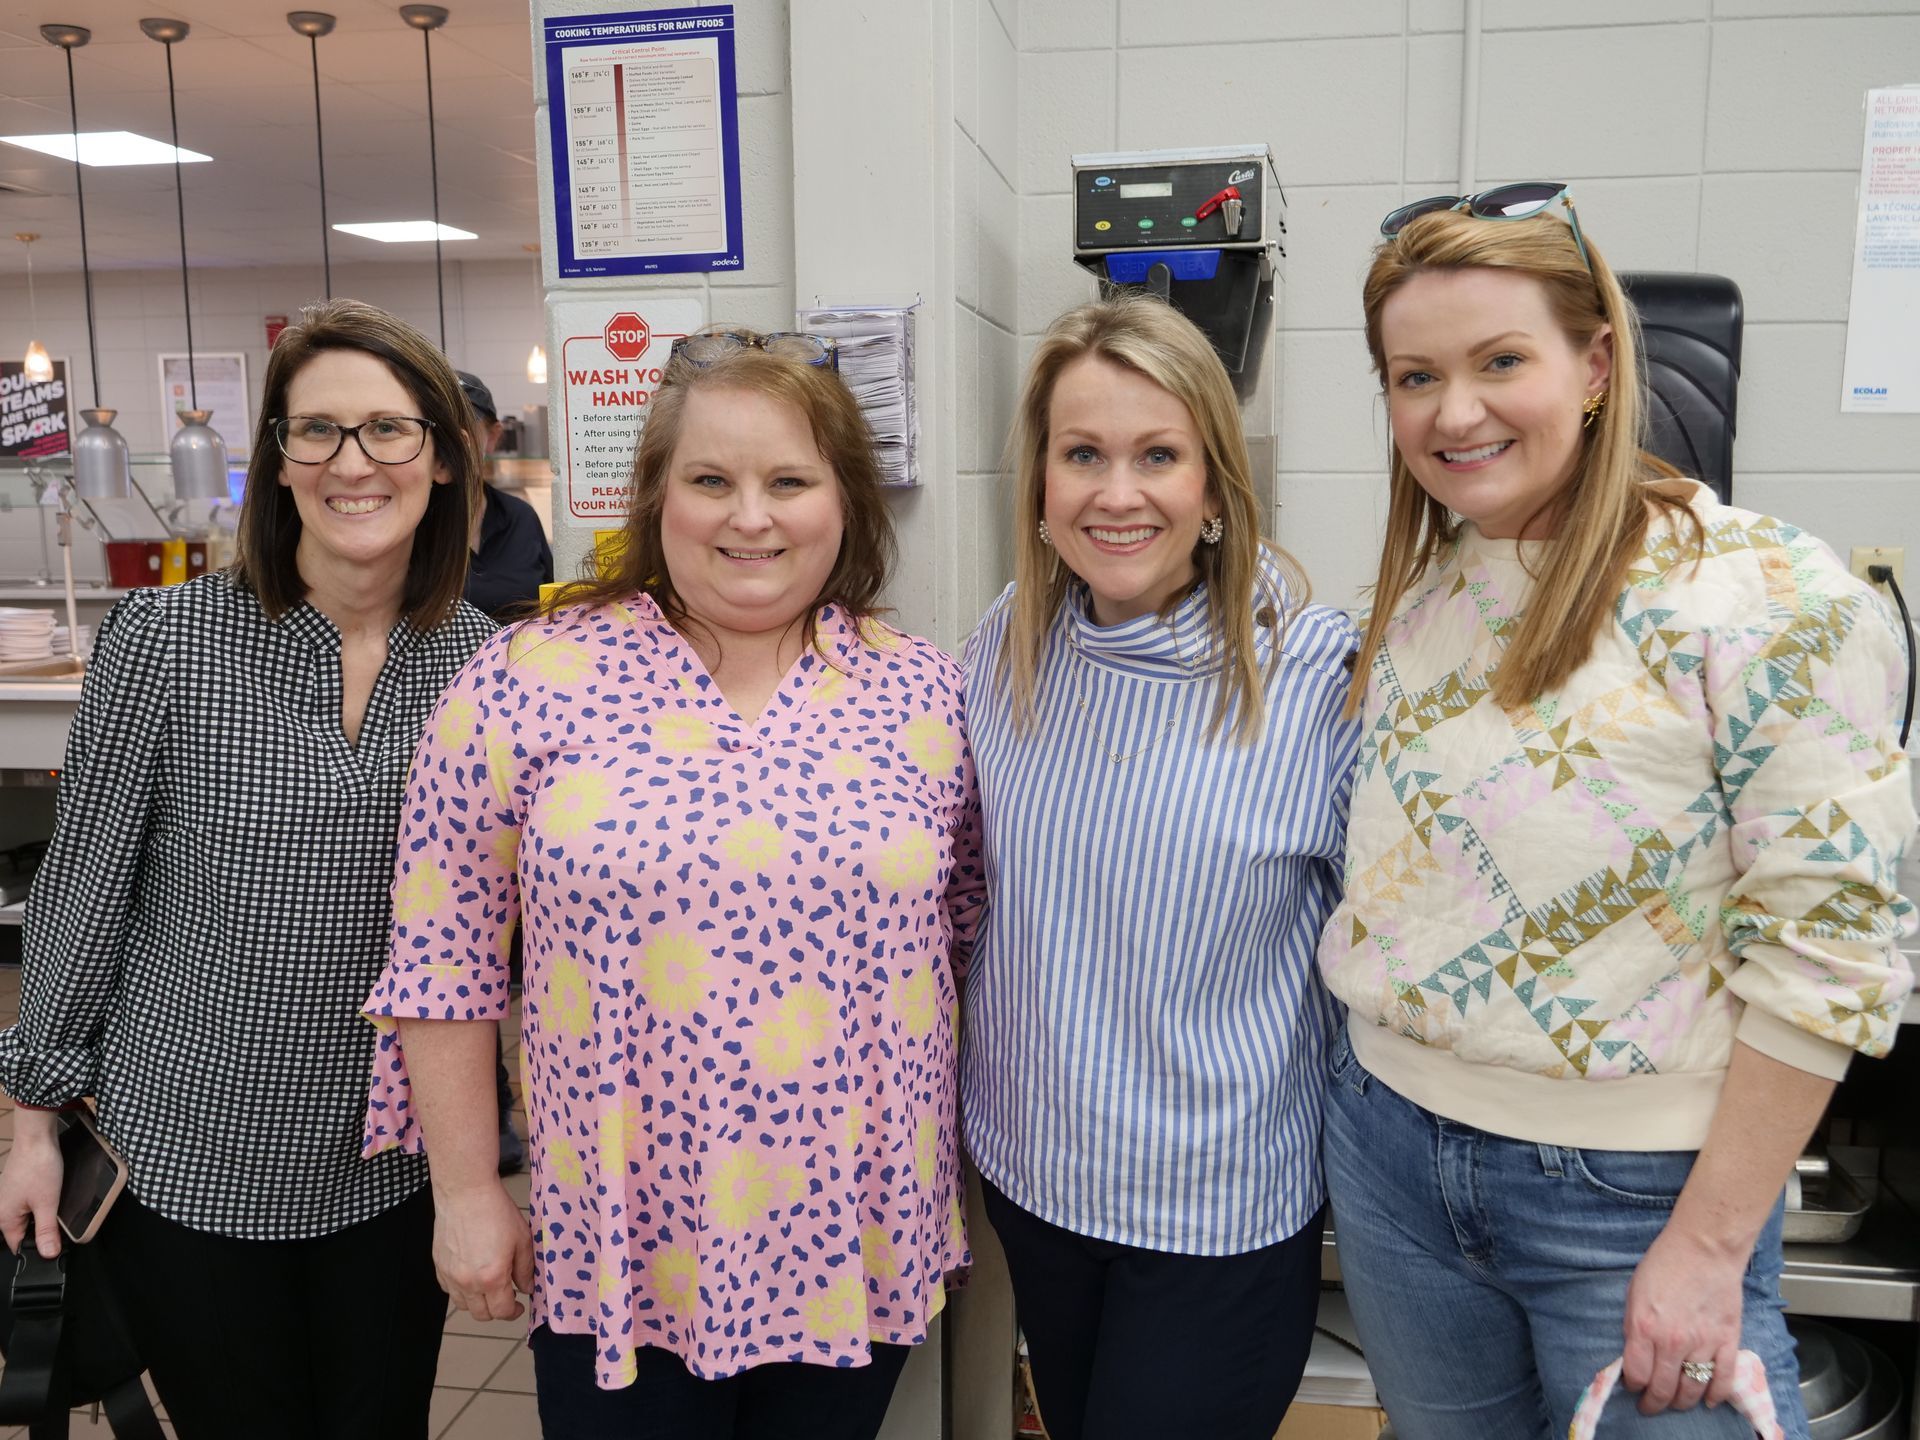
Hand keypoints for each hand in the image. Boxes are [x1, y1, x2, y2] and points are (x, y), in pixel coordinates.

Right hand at [0, 1114, 65, 1258]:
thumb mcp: (48, 1203)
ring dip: (42, 1215)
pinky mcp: (16, 1188)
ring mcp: (8, 1198)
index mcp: (4, 1219)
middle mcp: (1, 1210)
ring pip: (27, 1217)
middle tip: (56, 1218)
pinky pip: (27, 1204)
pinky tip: (50, 1194)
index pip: (18, 1247)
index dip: (37, 1248)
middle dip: (40, 1230)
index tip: (53, 1244)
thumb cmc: (39, 1167)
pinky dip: (40, 1203)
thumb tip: (48, 1255)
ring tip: (53, 1203)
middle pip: (22, 1232)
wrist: (37, 1138)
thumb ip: (47, 1231)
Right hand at [432, 1181, 533, 1321]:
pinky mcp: (438, 1266)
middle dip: (496, 1309)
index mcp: (492, 1278)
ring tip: (489, 1285)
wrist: (466, 1192)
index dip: (513, 1312)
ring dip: (478, 1302)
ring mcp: (450, 1275)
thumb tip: (527, 1288)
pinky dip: (460, 1289)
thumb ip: (526, 1269)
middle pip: (481, 1314)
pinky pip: (449, 1290)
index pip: (502, 1312)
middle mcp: (468, 1282)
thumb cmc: (496, 1211)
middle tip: (506, 1296)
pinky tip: (471, 1274)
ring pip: (463, 1305)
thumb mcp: (522, 1239)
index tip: (518, 1305)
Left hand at [1622, 1221, 1745, 1413]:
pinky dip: (1716, 1395)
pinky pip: (1723, 1380)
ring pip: (1692, 1389)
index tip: (1634, 1387)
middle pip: (1663, 1389)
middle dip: (1655, 1403)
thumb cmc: (1665, 1263)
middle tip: (1651, 1405)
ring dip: (1682, 1402)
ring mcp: (1702, 1344)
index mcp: (1643, 1327)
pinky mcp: (1727, 1342)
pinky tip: (1709, 1400)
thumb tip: (1635, 1354)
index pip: (1636, 1374)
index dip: (1633, 1386)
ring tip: (1676, 1402)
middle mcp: (1672, 1342)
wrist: (1704, 1248)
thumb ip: (1634, 1326)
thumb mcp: (1634, 1292)